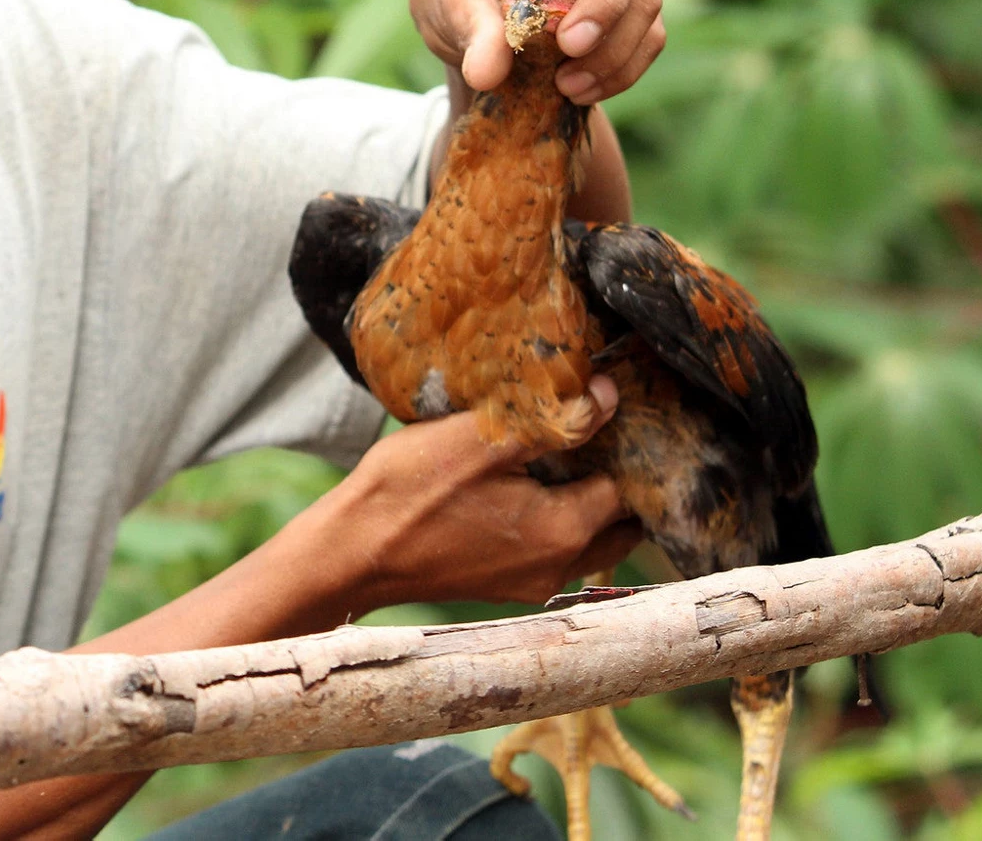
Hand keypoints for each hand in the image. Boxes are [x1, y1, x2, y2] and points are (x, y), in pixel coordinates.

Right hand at [301, 378, 640, 613]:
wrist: (351, 552)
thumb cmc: (410, 491)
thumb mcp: (482, 439)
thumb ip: (555, 420)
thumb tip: (608, 396)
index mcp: (564, 531)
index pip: (629, 486)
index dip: (626, 443)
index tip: (612, 408)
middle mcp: (559, 567)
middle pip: (620, 522)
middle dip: (621, 479)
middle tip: (603, 433)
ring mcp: (531, 583)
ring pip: (591, 540)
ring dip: (590, 502)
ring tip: (568, 453)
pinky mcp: (503, 585)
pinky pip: (555, 550)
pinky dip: (558, 519)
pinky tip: (526, 483)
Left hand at [410, 0, 664, 101]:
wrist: (471, 27)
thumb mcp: (447, 9)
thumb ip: (470, 32)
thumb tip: (487, 71)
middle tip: (571, 45)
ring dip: (613, 48)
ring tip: (566, 85)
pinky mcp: (628, 7)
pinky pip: (647, 35)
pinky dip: (621, 69)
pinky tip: (580, 90)